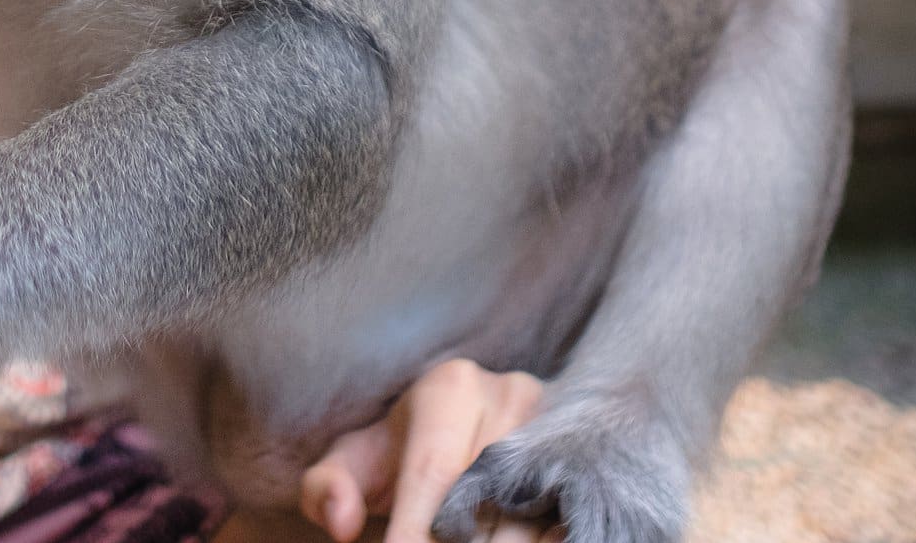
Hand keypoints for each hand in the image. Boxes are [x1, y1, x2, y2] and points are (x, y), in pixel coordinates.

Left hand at [298, 360, 552, 542]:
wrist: (466, 424)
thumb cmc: (400, 451)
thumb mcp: (353, 462)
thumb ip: (326, 489)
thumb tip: (340, 523)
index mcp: (450, 388)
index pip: (433, 472)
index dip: (415, 532)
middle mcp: (511, 396)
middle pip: (487, 496)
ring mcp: (559, 425)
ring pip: (532, 515)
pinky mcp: (589, 458)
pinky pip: (566, 518)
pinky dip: (538, 540)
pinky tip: (512, 540)